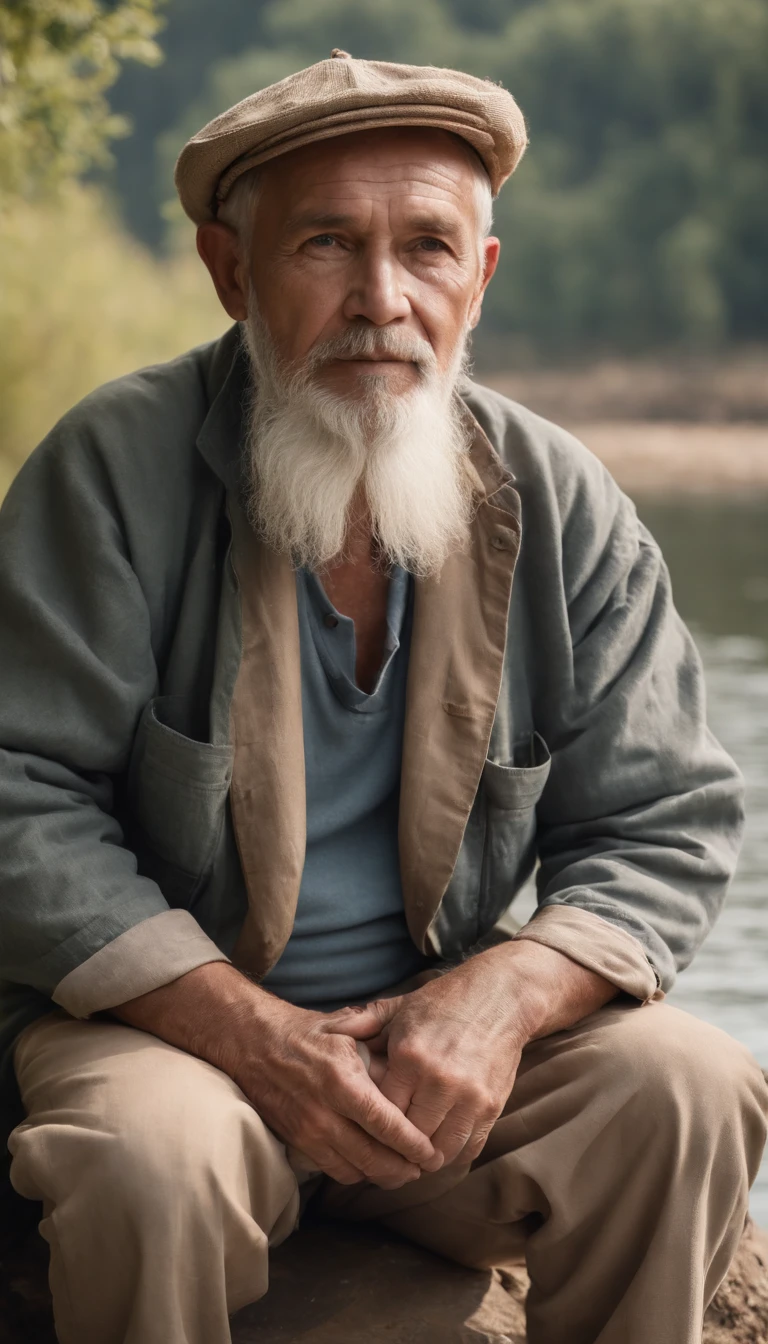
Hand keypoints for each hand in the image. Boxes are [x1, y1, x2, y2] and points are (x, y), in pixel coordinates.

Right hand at [113, 961, 441, 1189]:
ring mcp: (308, 1131)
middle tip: (426, 1167)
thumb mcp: (345, 1027)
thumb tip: (413, 1063)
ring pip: (356, 1171)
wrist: (252, 1042)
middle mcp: (324, 1111)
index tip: (432, 1152)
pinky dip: (358, 1174)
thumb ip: (379, 1045)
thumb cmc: (305, 1032)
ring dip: (384, 1176)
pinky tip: (373, 1166)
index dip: (413, 1144)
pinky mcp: (296, 1142)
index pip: (386, 1123)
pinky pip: (334, 1171)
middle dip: (405, 1168)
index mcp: (342, 1080)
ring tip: (405, 1170)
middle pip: (375, 1158)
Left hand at [334, 939, 616, 1168]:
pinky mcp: (492, 1106)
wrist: (501, 995)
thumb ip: (366, 1030)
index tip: (364, 1134)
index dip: (371, 1127)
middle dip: (396, 1150)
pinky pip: (468, 1147)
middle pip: (408, 1139)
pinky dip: (454, 1153)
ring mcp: (468, 1096)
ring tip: (412, 1158)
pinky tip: (441, 1147)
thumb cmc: (444, 1002)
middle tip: (385, 1157)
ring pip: (439, 1152)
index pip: (380, 1113)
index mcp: (409, 1056)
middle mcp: (438, 1079)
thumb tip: (329, 1044)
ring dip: (425, 1158)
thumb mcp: (401, 1009)